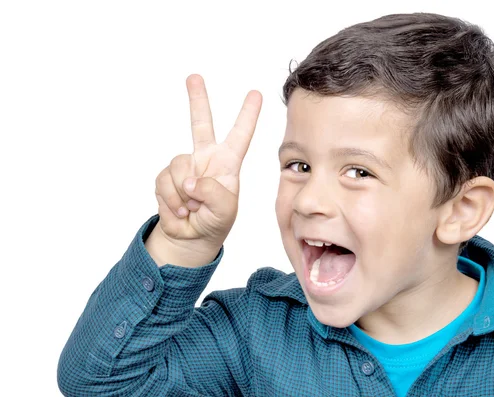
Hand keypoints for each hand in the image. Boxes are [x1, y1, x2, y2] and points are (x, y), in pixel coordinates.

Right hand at [147, 74, 261, 266]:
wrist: (191, 237)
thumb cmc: (215, 220)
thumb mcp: (224, 211)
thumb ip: (213, 193)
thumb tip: (190, 181)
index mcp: (228, 163)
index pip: (240, 135)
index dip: (248, 115)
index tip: (256, 93)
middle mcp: (205, 159)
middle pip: (201, 123)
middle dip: (197, 99)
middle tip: (194, 77)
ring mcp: (185, 167)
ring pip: (178, 166)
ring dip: (183, 193)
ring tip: (192, 208)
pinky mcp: (166, 178)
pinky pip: (163, 183)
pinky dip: (171, 201)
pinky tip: (180, 211)